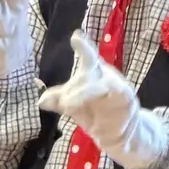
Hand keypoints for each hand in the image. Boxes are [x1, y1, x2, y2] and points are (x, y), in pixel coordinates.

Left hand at [38, 33, 168, 168]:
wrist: (117, 132)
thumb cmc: (94, 112)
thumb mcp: (73, 106)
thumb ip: (58, 101)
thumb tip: (41, 101)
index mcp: (92, 72)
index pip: (88, 56)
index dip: (83, 46)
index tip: (76, 36)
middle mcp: (105, 74)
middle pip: (90, 66)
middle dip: (76, 82)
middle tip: (63, 102)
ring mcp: (117, 84)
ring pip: (99, 83)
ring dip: (83, 94)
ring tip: (68, 107)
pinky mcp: (126, 97)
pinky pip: (118, 92)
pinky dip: (103, 100)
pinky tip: (95, 105)